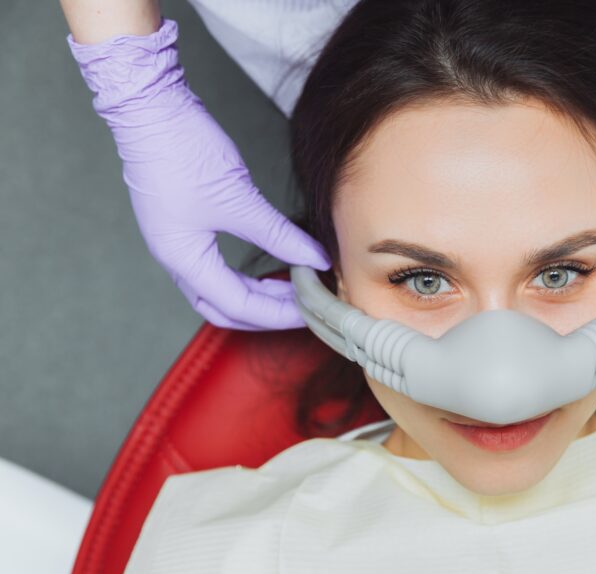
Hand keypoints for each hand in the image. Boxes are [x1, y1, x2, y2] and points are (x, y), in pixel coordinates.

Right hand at [67, 18, 330, 330]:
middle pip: (223, 308)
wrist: (149, 107)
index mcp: (183, 259)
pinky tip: (271, 264)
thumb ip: (279, 235)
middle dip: (264, 313)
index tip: (312, 309)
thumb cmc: (183, 150)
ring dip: (256, 295)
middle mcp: (174, 259)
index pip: (237, 306)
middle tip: (304, 306)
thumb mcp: (240, 199)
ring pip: (218, 289)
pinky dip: (244, 275)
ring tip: (294, 287)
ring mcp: (176, 243)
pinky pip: (214, 267)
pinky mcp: (182, 225)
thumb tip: (316, 260)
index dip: (277, 313)